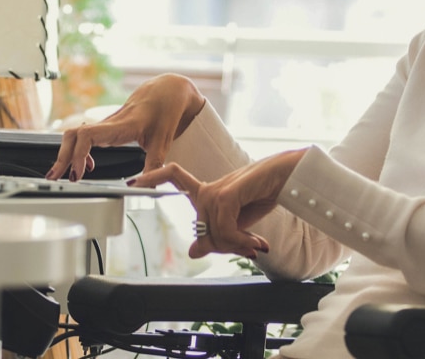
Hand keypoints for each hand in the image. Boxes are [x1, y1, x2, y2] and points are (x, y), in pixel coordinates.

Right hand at [46, 74, 205, 180]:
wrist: (168, 91)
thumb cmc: (165, 111)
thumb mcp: (163, 143)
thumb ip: (154, 168)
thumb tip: (146, 190)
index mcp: (121, 126)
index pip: (87, 135)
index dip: (77, 155)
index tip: (78, 174)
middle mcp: (109, 123)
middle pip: (72, 135)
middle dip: (61, 157)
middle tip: (56, 178)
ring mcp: (106, 124)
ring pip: (75, 134)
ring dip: (66, 154)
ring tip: (64, 175)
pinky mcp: (106, 126)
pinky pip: (83, 136)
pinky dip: (77, 151)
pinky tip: (86, 165)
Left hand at [131, 148, 306, 258]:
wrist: (291, 176)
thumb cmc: (266, 193)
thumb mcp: (239, 222)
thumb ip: (217, 235)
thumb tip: (192, 251)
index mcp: (209, 191)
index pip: (174, 175)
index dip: (153, 176)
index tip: (133, 182)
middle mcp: (209, 188)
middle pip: (202, 229)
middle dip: (224, 246)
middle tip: (249, 248)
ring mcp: (217, 189)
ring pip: (214, 233)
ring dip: (237, 245)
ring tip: (257, 244)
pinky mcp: (227, 194)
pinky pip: (224, 229)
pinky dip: (240, 241)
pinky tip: (256, 242)